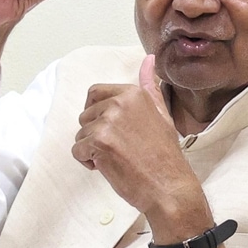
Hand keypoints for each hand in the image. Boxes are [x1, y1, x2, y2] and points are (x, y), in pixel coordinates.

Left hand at [72, 56, 208, 237]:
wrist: (169, 187)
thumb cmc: (166, 156)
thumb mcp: (162, 115)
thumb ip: (150, 88)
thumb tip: (148, 59)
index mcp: (133, 94)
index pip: (95, 94)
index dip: (99, 115)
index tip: (114, 131)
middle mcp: (119, 103)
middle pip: (85, 116)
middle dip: (95, 133)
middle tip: (118, 149)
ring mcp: (107, 122)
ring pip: (80, 134)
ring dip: (92, 150)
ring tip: (116, 159)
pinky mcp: (98, 143)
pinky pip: (77, 150)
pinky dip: (88, 162)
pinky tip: (109, 167)